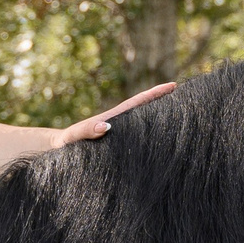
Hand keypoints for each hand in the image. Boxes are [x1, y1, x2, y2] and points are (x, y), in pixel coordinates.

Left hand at [54, 81, 176, 145]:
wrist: (55, 156)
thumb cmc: (63, 147)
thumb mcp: (73, 137)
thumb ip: (85, 131)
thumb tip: (106, 126)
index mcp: (112, 119)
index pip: (137, 103)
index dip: (154, 94)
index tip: (173, 86)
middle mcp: (118, 126)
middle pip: (146, 112)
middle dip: (165, 105)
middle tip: (188, 100)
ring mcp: (119, 136)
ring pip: (144, 127)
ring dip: (161, 123)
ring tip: (183, 121)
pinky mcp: (118, 149)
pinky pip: (138, 142)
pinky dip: (152, 141)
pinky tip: (162, 147)